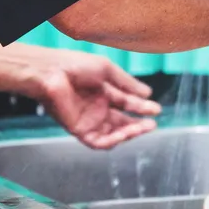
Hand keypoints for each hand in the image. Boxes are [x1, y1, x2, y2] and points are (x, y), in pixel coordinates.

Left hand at [30, 49, 161, 149]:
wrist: (52, 73)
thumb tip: (148, 93)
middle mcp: (97, 109)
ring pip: (113, 134)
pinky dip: (113, 141)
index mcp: (103, 93)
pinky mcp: (79, 131)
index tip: (156, 110)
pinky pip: (99, 142)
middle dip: (138, 124)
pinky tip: (125, 134)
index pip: (127, 104)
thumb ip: (127, 84)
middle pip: (122, 122)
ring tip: (143, 128)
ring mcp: (89, 121)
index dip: (142, 107)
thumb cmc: (76, 66)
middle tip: (152, 124)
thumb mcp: (107, 70)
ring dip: (129, 133)